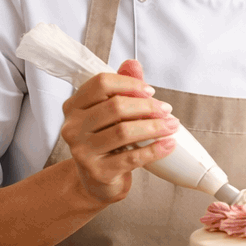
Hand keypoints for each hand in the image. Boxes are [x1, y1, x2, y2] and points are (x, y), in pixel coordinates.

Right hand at [61, 59, 175, 205]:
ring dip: (154, 127)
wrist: (97, 181)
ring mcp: (83, 151)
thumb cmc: (107, 142)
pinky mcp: (98, 171)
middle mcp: (73, 127)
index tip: (151, 92)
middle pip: (115, 107)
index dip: (129, 84)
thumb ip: (121, 87)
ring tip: (172, 125)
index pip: (101, 83)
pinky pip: (132, 157)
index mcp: (74, 107)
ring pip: (123, 132)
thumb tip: (133, 64)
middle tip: (167, 110)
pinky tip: (169, 144)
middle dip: (147, 106)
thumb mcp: (112, 114)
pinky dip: (155, 149)